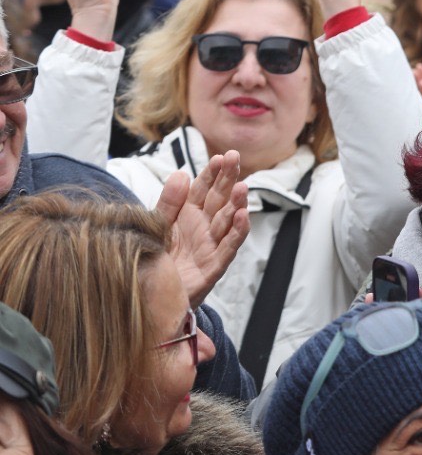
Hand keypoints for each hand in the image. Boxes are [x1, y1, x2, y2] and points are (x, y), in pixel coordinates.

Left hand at [155, 151, 249, 307]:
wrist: (145, 298)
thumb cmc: (152, 260)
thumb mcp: (155, 226)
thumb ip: (168, 202)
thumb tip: (181, 174)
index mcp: (187, 215)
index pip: (203, 189)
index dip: (212, 173)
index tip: (220, 156)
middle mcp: (202, 228)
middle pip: (219, 200)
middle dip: (228, 179)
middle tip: (235, 159)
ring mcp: (210, 246)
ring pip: (227, 221)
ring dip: (236, 204)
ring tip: (242, 186)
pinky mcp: (213, 266)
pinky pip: (228, 247)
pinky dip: (236, 233)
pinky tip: (242, 216)